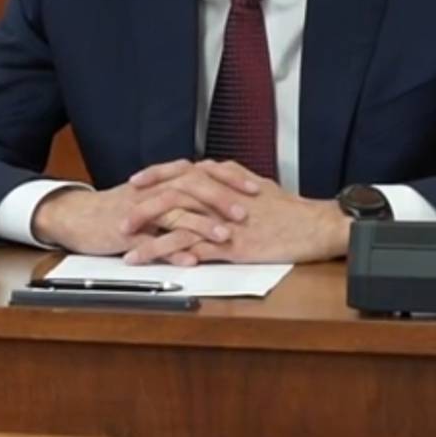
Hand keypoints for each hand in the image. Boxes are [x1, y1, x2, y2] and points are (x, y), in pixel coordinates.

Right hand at [31, 159, 255, 255]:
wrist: (78, 216)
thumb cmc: (119, 209)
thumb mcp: (155, 197)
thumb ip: (184, 195)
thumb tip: (219, 195)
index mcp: (165, 181)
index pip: (203, 172)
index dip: (230, 178)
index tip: (257, 188)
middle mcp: (155, 192)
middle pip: (192, 188)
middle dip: (221, 199)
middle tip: (247, 211)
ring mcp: (141, 212)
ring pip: (175, 213)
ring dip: (201, 224)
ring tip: (225, 236)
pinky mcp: (126, 233)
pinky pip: (151, 242)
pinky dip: (171, 251)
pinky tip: (190, 260)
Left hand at [122, 175, 350, 265]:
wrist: (314, 226)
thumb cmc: (288, 208)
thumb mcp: (254, 183)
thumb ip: (228, 176)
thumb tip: (209, 169)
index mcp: (223, 180)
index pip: (181, 172)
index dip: (155, 176)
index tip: (135, 182)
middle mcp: (219, 198)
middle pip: (171, 197)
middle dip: (142, 209)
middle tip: (121, 220)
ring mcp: (224, 223)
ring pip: (177, 227)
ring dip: (150, 240)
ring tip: (128, 252)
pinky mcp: (232, 247)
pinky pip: (196, 251)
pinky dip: (174, 257)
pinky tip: (160, 266)